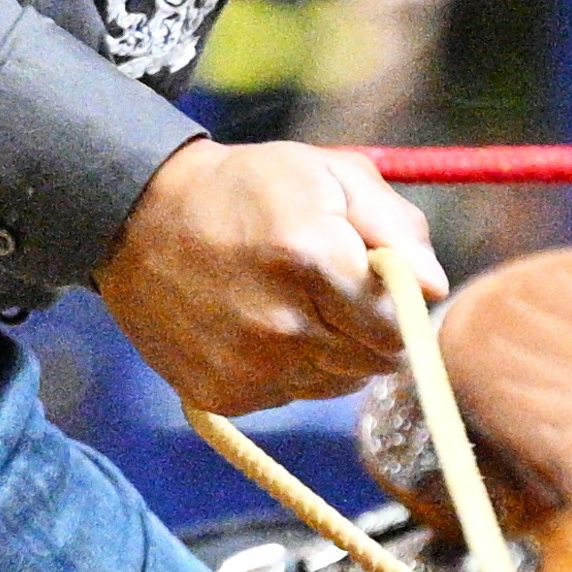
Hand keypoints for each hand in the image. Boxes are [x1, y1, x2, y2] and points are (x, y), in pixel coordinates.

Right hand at [94, 135, 445, 415]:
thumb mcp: (328, 175)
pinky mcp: (221, 395)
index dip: (398, 305)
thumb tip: (433, 289)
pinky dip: (289, 369)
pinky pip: (291, 396)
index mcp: (310, 258)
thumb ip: (395, 227)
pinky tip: (258, 326)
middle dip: (370, 329)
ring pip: (337, 383)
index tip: (377, 283)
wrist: (138, 219)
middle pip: (375, 361)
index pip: (399, 325)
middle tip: (334, 291)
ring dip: (333, 350)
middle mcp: (279, 323)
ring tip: (293, 303)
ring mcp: (247, 365)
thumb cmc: (249, 189)